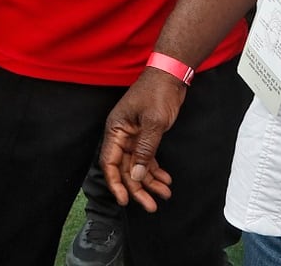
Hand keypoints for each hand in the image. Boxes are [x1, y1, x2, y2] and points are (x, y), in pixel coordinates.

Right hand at [98, 68, 184, 212]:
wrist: (170, 75)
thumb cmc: (158, 93)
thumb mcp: (153, 122)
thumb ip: (145, 150)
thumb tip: (137, 175)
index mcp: (116, 129)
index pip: (110, 162)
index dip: (116, 183)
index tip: (125, 200)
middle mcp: (121, 135)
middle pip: (125, 168)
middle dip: (138, 188)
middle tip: (151, 205)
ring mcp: (133, 136)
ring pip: (138, 166)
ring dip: (150, 181)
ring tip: (164, 194)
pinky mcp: (145, 135)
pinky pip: (147, 158)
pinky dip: (156, 170)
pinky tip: (165, 180)